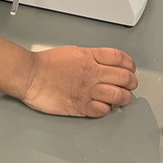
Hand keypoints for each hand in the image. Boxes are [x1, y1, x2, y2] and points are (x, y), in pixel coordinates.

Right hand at [21, 46, 137, 117]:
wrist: (30, 75)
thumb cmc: (46, 63)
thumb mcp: (73, 52)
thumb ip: (90, 58)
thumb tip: (103, 65)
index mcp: (89, 56)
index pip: (119, 58)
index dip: (130, 64)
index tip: (131, 69)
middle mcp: (92, 73)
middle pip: (124, 77)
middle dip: (131, 82)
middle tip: (130, 85)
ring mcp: (88, 90)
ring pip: (118, 95)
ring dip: (124, 98)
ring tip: (122, 98)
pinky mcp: (81, 105)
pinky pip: (103, 110)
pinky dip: (107, 109)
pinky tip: (104, 107)